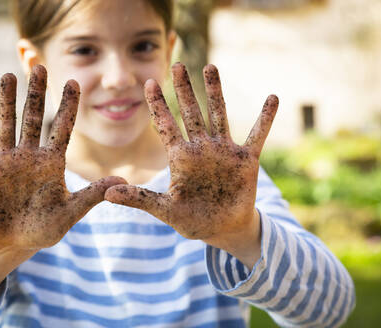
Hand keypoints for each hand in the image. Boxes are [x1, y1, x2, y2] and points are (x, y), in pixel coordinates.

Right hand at [0, 65, 125, 254]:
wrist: (13, 244)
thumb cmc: (43, 228)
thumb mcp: (70, 212)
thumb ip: (91, 195)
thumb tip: (121, 180)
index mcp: (52, 163)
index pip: (62, 128)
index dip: (68, 106)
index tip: (74, 82)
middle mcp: (29, 156)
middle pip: (33, 118)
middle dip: (37, 94)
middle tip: (40, 67)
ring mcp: (5, 162)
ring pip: (6, 125)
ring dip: (5, 101)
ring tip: (7, 76)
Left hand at [105, 63, 277, 248]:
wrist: (223, 229)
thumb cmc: (192, 219)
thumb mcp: (164, 210)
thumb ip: (139, 199)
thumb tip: (108, 193)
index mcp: (180, 157)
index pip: (166, 126)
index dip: (157, 105)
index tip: (148, 83)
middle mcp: (201, 148)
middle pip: (190, 112)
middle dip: (183, 90)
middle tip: (177, 65)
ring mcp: (224, 151)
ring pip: (218, 115)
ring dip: (215, 92)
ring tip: (210, 67)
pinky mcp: (246, 159)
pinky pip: (257, 135)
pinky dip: (265, 119)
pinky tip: (272, 98)